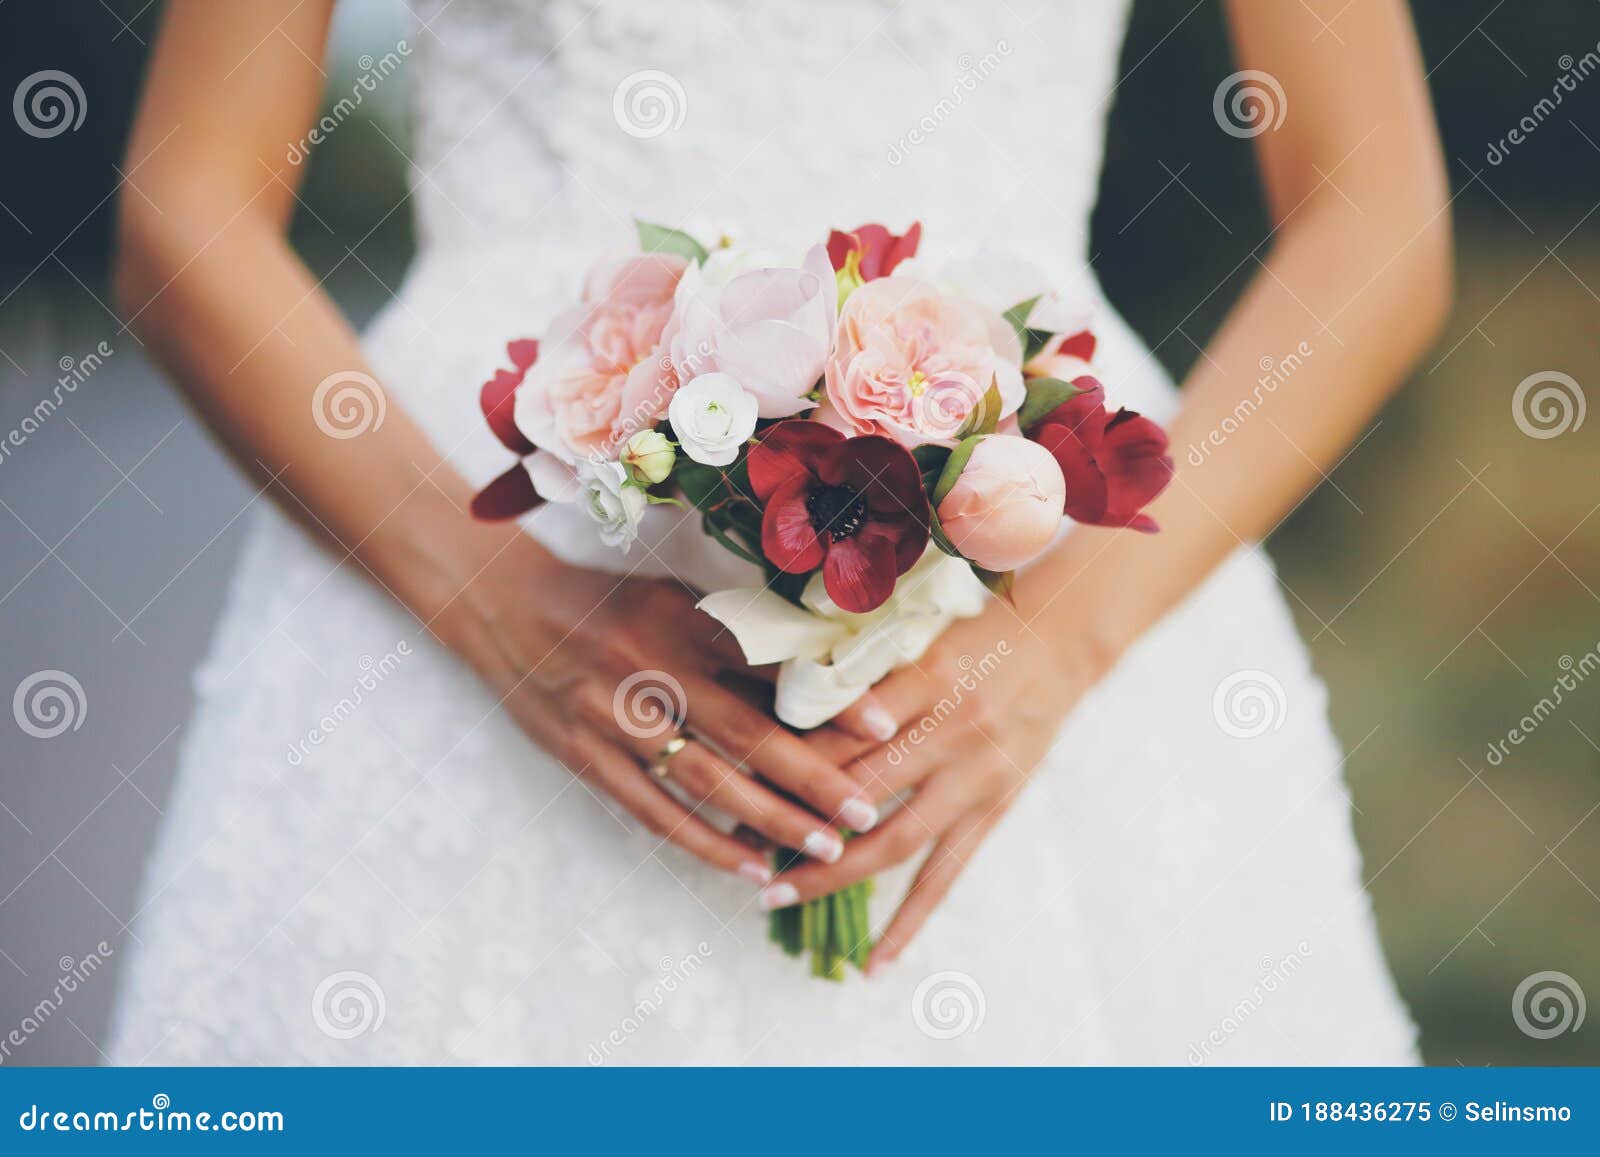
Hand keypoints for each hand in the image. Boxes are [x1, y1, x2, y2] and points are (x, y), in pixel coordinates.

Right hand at [442, 542, 879, 881]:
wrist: (503, 606)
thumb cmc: (606, 601)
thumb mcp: (671, 595)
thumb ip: (734, 633)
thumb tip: (817, 670)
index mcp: (680, 621)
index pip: (768, 665)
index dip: (828, 698)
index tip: (885, 726)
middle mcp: (649, 669)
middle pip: (744, 733)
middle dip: (811, 777)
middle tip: (863, 811)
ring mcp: (613, 718)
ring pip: (703, 781)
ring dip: (768, 819)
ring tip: (823, 849)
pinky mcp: (584, 756)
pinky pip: (652, 810)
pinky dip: (704, 844)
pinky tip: (750, 868)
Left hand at [760, 603, 1109, 972]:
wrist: (1063, 640)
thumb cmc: (978, 626)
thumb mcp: (916, 631)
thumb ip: (861, 667)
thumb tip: (783, 701)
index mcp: (927, 677)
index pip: (842, 727)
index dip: (786, 755)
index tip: (735, 774)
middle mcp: (952, 731)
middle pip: (857, 788)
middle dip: (793, 818)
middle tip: (736, 842)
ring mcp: (975, 778)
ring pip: (892, 841)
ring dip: (830, 874)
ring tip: (775, 896)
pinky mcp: (994, 808)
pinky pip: (946, 875)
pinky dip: (909, 921)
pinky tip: (875, 962)